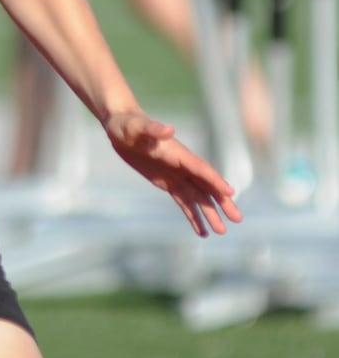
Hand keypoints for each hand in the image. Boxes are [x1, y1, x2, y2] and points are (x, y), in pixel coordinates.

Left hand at [103, 110, 242, 235]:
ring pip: (198, 197)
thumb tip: (169, 129)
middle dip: (222, 201)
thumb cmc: (128, 125)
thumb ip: (154, 129)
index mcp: (178, 153)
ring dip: (210, 213)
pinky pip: (184, 201)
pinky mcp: (167, 182)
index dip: (215, 180)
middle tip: (237, 219)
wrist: (120, 128)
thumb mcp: (137, 127)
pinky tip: (202, 231)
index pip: (201, 169)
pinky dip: (193, 215)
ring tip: (221, 232)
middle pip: (206, 185)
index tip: (230, 193)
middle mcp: (182, 165)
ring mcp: (176, 174)